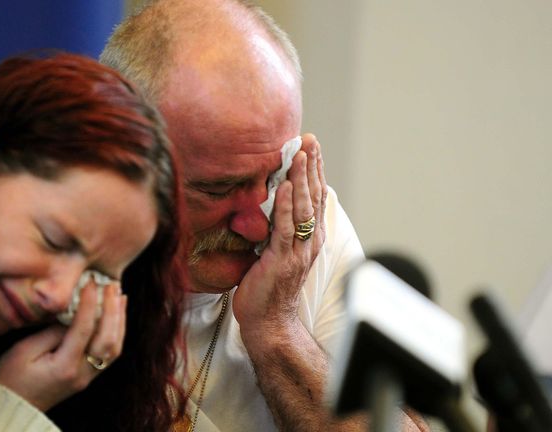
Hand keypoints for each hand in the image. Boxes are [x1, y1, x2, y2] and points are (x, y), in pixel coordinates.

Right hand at [0, 281, 126, 410]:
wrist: (13, 406)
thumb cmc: (11, 377)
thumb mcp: (24, 350)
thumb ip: (51, 332)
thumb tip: (73, 315)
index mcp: (64, 366)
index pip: (84, 329)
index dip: (90, 302)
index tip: (91, 282)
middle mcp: (82, 374)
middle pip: (108, 340)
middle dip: (112, 309)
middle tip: (112, 285)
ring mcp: (88, 377)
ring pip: (114, 348)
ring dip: (119, 319)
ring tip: (119, 295)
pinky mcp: (88, 376)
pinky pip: (110, 354)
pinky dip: (116, 332)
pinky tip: (115, 315)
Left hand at [234, 133, 326, 333]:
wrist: (270, 323)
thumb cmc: (269, 289)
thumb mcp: (276, 252)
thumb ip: (278, 229)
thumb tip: (271, 205)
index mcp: (310, 239)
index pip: (314, 197)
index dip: (314, 171)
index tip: (311, 146)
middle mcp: (309, 242)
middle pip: (313, 196)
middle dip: (312, 166)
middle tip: (310, 139)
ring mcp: (297, 251)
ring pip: (302, 208)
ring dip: (301, 178)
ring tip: (300, 153)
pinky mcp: (281, 260)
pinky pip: (285, 228)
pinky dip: (285, 205)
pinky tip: (284, 186)